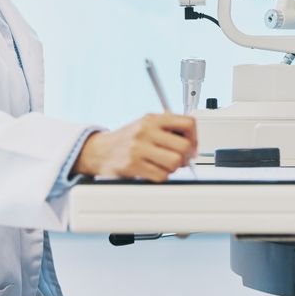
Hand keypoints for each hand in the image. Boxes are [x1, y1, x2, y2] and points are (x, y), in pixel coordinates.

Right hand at [71, 113, 197, 181]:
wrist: (99, 151)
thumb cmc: (127, 139)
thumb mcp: (147, 125)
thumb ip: (169, 129)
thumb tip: (193, 144)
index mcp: (153, 119)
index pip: (188, 123)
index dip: (195, 137)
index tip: (192, 145)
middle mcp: (146, 131)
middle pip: (184, 146)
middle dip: (186, 156)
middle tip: (181, 160)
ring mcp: (139, 148)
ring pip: (174, 162)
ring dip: (174, 168)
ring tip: (165, 165)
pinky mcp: (133, 165)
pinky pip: (161, 176)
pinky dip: (161, 177)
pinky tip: (153, 171)